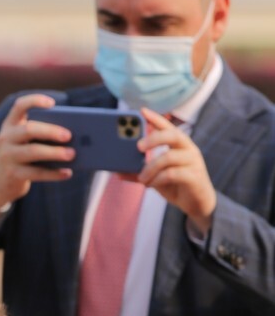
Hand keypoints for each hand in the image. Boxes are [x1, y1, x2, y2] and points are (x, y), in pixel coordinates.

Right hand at [0, 93, 74, 213]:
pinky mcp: (12, 174)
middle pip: (29, 129)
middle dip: (50, 131)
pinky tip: (67, 173)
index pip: (19, 106)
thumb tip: (72, 137)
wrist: (1, 182)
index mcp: (11, 124)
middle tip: (69, 135)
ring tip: (72, 154)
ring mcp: (7, 156)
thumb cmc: (23, 155)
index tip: (53, 104)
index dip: (35, 101)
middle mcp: (6, 138)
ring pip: (33, 151)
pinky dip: (54, 173)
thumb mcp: (27, 141)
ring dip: (54, 152)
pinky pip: (36, 173)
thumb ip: (43, 134)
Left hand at [138, 108, 216, 231]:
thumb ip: (140, 172)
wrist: (197, 204)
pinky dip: (158, 179)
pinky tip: (152, 184)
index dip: (156, 118)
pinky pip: (173, 174)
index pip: (168, 127)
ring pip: (169, 157)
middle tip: (138, 147)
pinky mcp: (194, 177)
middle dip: (154, 138)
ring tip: (141, 178)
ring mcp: (193, 162)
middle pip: (173, 135)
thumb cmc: (176, 185)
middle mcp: (189, 149)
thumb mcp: (155, 177)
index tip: (142, 111)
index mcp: (180, 145)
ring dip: (150, 167)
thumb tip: (118, 172)